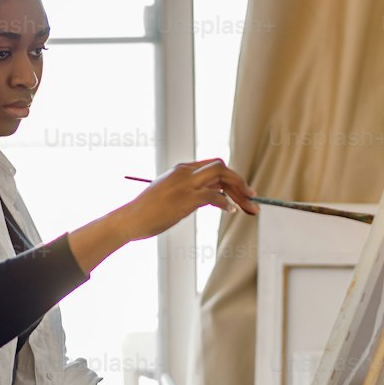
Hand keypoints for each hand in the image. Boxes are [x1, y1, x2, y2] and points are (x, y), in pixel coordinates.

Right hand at [123, 159, 257, 240]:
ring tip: (249, 206)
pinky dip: (226, 203)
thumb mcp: (170, 194)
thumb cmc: (148, 211)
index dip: (232, 179)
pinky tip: (231, 210)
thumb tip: (211, 196)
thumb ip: (190, 190)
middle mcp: (185, 172)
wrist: (131, 219)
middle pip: (222, 168)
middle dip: (240, 183)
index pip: (214, 166)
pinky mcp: (185, 199)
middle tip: (252, 199)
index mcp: (182, 169)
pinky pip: (214, 196)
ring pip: (222, 176)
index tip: (243, 192)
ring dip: (239, 190)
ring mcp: (186, 184)